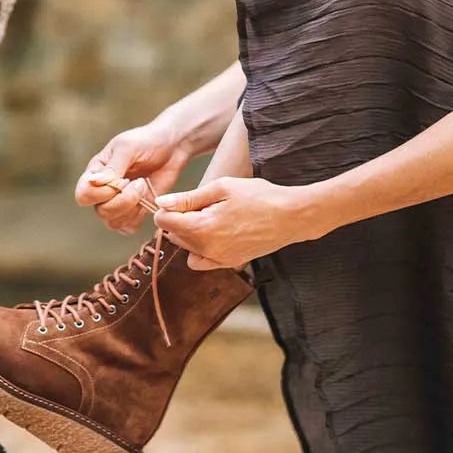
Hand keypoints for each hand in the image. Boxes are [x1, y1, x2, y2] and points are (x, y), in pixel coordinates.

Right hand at [74, 120, 191, 233]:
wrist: (171, 147)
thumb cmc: (147, 141)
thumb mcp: (128, 148)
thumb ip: (112, 168)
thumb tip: (93, 183)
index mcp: (95, 173)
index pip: (84, 195)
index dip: (101, 193)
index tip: (122, 180)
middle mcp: (103, 191)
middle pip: (100, 211)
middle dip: (123, 200)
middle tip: (139, 182)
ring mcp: (118, 203)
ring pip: (113, 222)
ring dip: (132, 208)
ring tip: (144, 186)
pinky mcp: (135, 211)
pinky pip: (128, 227)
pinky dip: (138, 218)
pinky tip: (147, 200)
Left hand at [152, 177, 313, 269]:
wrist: (291, 216)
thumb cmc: (259, 196)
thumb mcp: (221, 188)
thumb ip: (188, 198)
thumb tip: (161, 203)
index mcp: (202, 228)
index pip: (164, 221)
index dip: (166, 207)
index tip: (179, 199)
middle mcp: (207, 249)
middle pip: (174, 235)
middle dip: (179, 219)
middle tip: (201, 203)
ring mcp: (218, 260)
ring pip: (187, 248)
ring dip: (190, 233)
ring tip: (212, 215)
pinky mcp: (229, 264)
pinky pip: (201, 260)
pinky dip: (201, 249)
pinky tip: (216, 233)